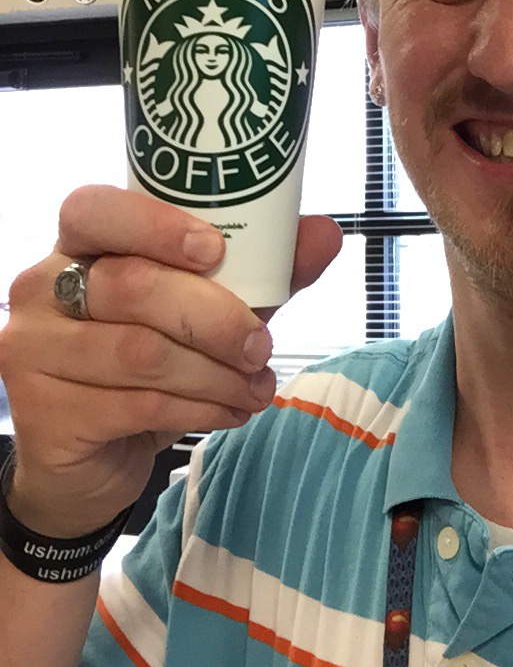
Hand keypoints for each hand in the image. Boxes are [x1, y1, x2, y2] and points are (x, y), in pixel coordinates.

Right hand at [0, 185, 341, 537]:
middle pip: (133, 286)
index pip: (95, 209)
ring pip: (140, 353)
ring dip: (215, 374)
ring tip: (255, 388)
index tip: (216, 250)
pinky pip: (135, 404)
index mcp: (80, 244)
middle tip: (262, 348)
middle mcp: (42, 287)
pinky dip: (198, 409)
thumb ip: (262, 270)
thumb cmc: (151, 361)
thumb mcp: (210, 309)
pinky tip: (229, 412)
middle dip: (216, 318)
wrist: (92, 456)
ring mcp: (33, 350)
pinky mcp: (42, 414)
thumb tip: (326, 233)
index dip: (156, 225)